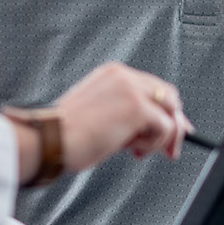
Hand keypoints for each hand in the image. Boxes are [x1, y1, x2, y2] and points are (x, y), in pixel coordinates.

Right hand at [55, 62, 192, 170]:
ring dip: (157, 139)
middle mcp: (125, 76)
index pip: (154, 88)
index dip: (166, 112)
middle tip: (168, 150)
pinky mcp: (138, 108)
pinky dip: (153, 144)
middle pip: (170, 98)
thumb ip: (127, 115)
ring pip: (170, 114)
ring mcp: (132, 90)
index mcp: (113, 74)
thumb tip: (155, 129)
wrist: (50, 139)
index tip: (172, 132)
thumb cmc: (66, 134)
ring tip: (133, 149)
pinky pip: (165, 128)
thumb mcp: (101, 115)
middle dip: (173, 126)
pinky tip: (131, 149)